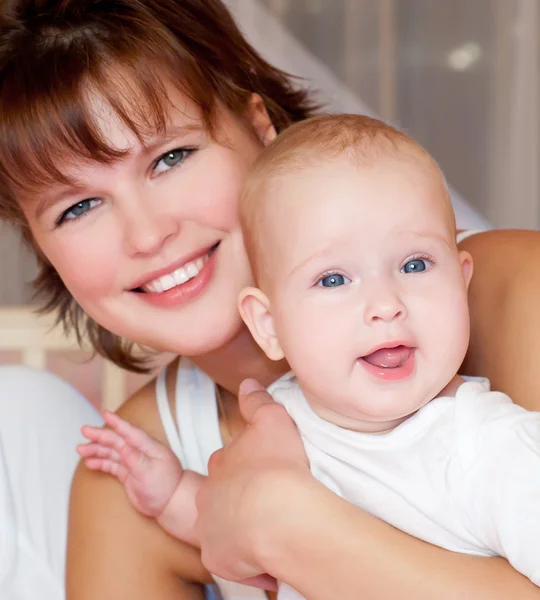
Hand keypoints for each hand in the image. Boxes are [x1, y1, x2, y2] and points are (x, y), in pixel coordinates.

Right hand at [78, 411, 182, 518]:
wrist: (171, 503)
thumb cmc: (166, 486)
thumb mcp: (151, 472)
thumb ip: (136, 459)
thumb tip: (123, 447)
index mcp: (148, 447)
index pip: (130, 432)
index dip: (118, 422)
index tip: (105, 413)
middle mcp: (139, 452)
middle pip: (117, 440)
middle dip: (100, 435)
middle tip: (84, 430)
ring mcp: (133, 462)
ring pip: (112, 452)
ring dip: (96, 450)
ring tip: (80, 449)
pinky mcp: (128, 474)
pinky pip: (112, 465)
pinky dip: (101, 463)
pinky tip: (89, 462)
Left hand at [195, 379, 310, 585]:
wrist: (276, 513)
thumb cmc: (276, 465)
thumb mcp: (272, 420)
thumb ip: (257, 401)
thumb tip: (247, 382)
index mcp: (221, 464)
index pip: (227, 462)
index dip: (244, 466)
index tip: (262, 471)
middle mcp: (208, 496)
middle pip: (221, 497)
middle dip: (238, 499)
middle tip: (266, 502)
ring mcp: (210, 529)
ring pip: (224, 529)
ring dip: (241, 530)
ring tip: (269, 530)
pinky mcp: (218, 558)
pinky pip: (233, 561)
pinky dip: (248, 561)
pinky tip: (269, 556)